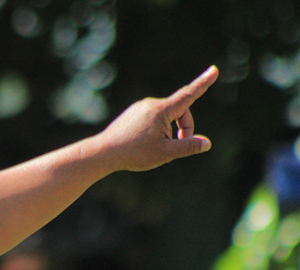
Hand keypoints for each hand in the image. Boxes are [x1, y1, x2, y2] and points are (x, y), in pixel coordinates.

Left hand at [95, 65, 217, 172]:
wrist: (102, 152)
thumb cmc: (133, 153)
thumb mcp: (165, 153)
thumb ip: (188, 147)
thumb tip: (206, 143)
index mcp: (161, 110)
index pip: (189, 95)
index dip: (204, 83)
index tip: (214, 70)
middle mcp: (151, 104)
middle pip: (180, 111)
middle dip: (184, 128)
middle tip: (178, 147)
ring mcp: (140, 108)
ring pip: (166, 117)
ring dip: (169, 131)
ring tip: (155, 149)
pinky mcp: (132, 114)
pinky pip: (153, 119)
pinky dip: (157, 131)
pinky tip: (143, 145)